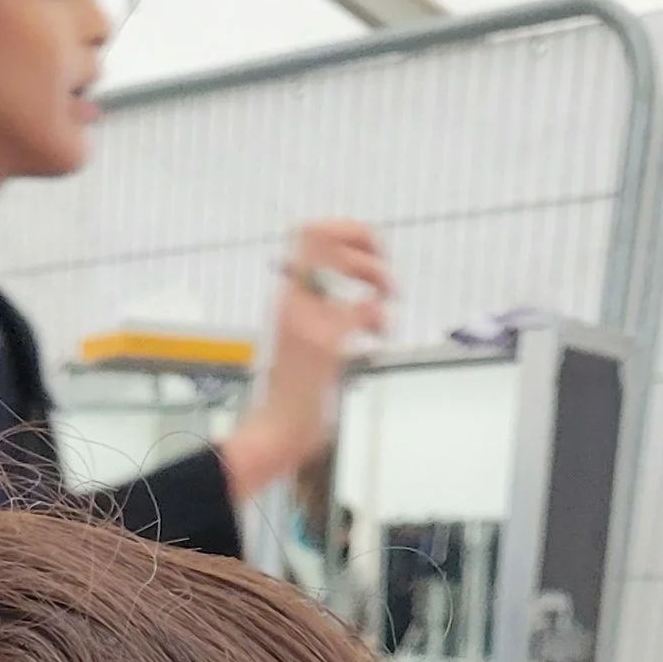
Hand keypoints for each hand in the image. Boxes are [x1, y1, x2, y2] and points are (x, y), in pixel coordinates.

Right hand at [218, 219, 391, 506]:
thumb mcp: (299, 339)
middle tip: (382, 269)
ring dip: (377, 274)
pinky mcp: (327, 346)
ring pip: (348, 265)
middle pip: (327, 238)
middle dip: (366, 243)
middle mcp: (293, 302)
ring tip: (386, 298)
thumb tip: (355, 291)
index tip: (365, 246)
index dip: (343, 228)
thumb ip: (318, 310)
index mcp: (285, 298)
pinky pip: (365, 310)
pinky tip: (379, 333)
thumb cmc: (291, 395)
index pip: (306, 234)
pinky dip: (380, 317)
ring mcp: (309, 321)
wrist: (276, 432)